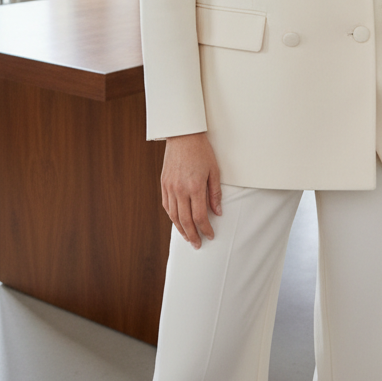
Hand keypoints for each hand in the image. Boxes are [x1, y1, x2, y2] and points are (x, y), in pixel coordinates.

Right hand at [160, 132, 221, 248]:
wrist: (183, 135)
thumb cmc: (201, 151)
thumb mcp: (214, 171)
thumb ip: (215, 193)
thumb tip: (217, 212)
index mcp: (195, 187)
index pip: (199, 216)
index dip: (205, 229)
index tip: (210, 235)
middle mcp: (180, 190)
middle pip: (185, 220)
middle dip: (193, 235)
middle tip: (198, 244)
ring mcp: (170, 187)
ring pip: (174, 216)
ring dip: (181, 229)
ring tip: (188, 237)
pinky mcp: (164, 184)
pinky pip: (167, 205)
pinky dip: (172, 217)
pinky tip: (178, 222)